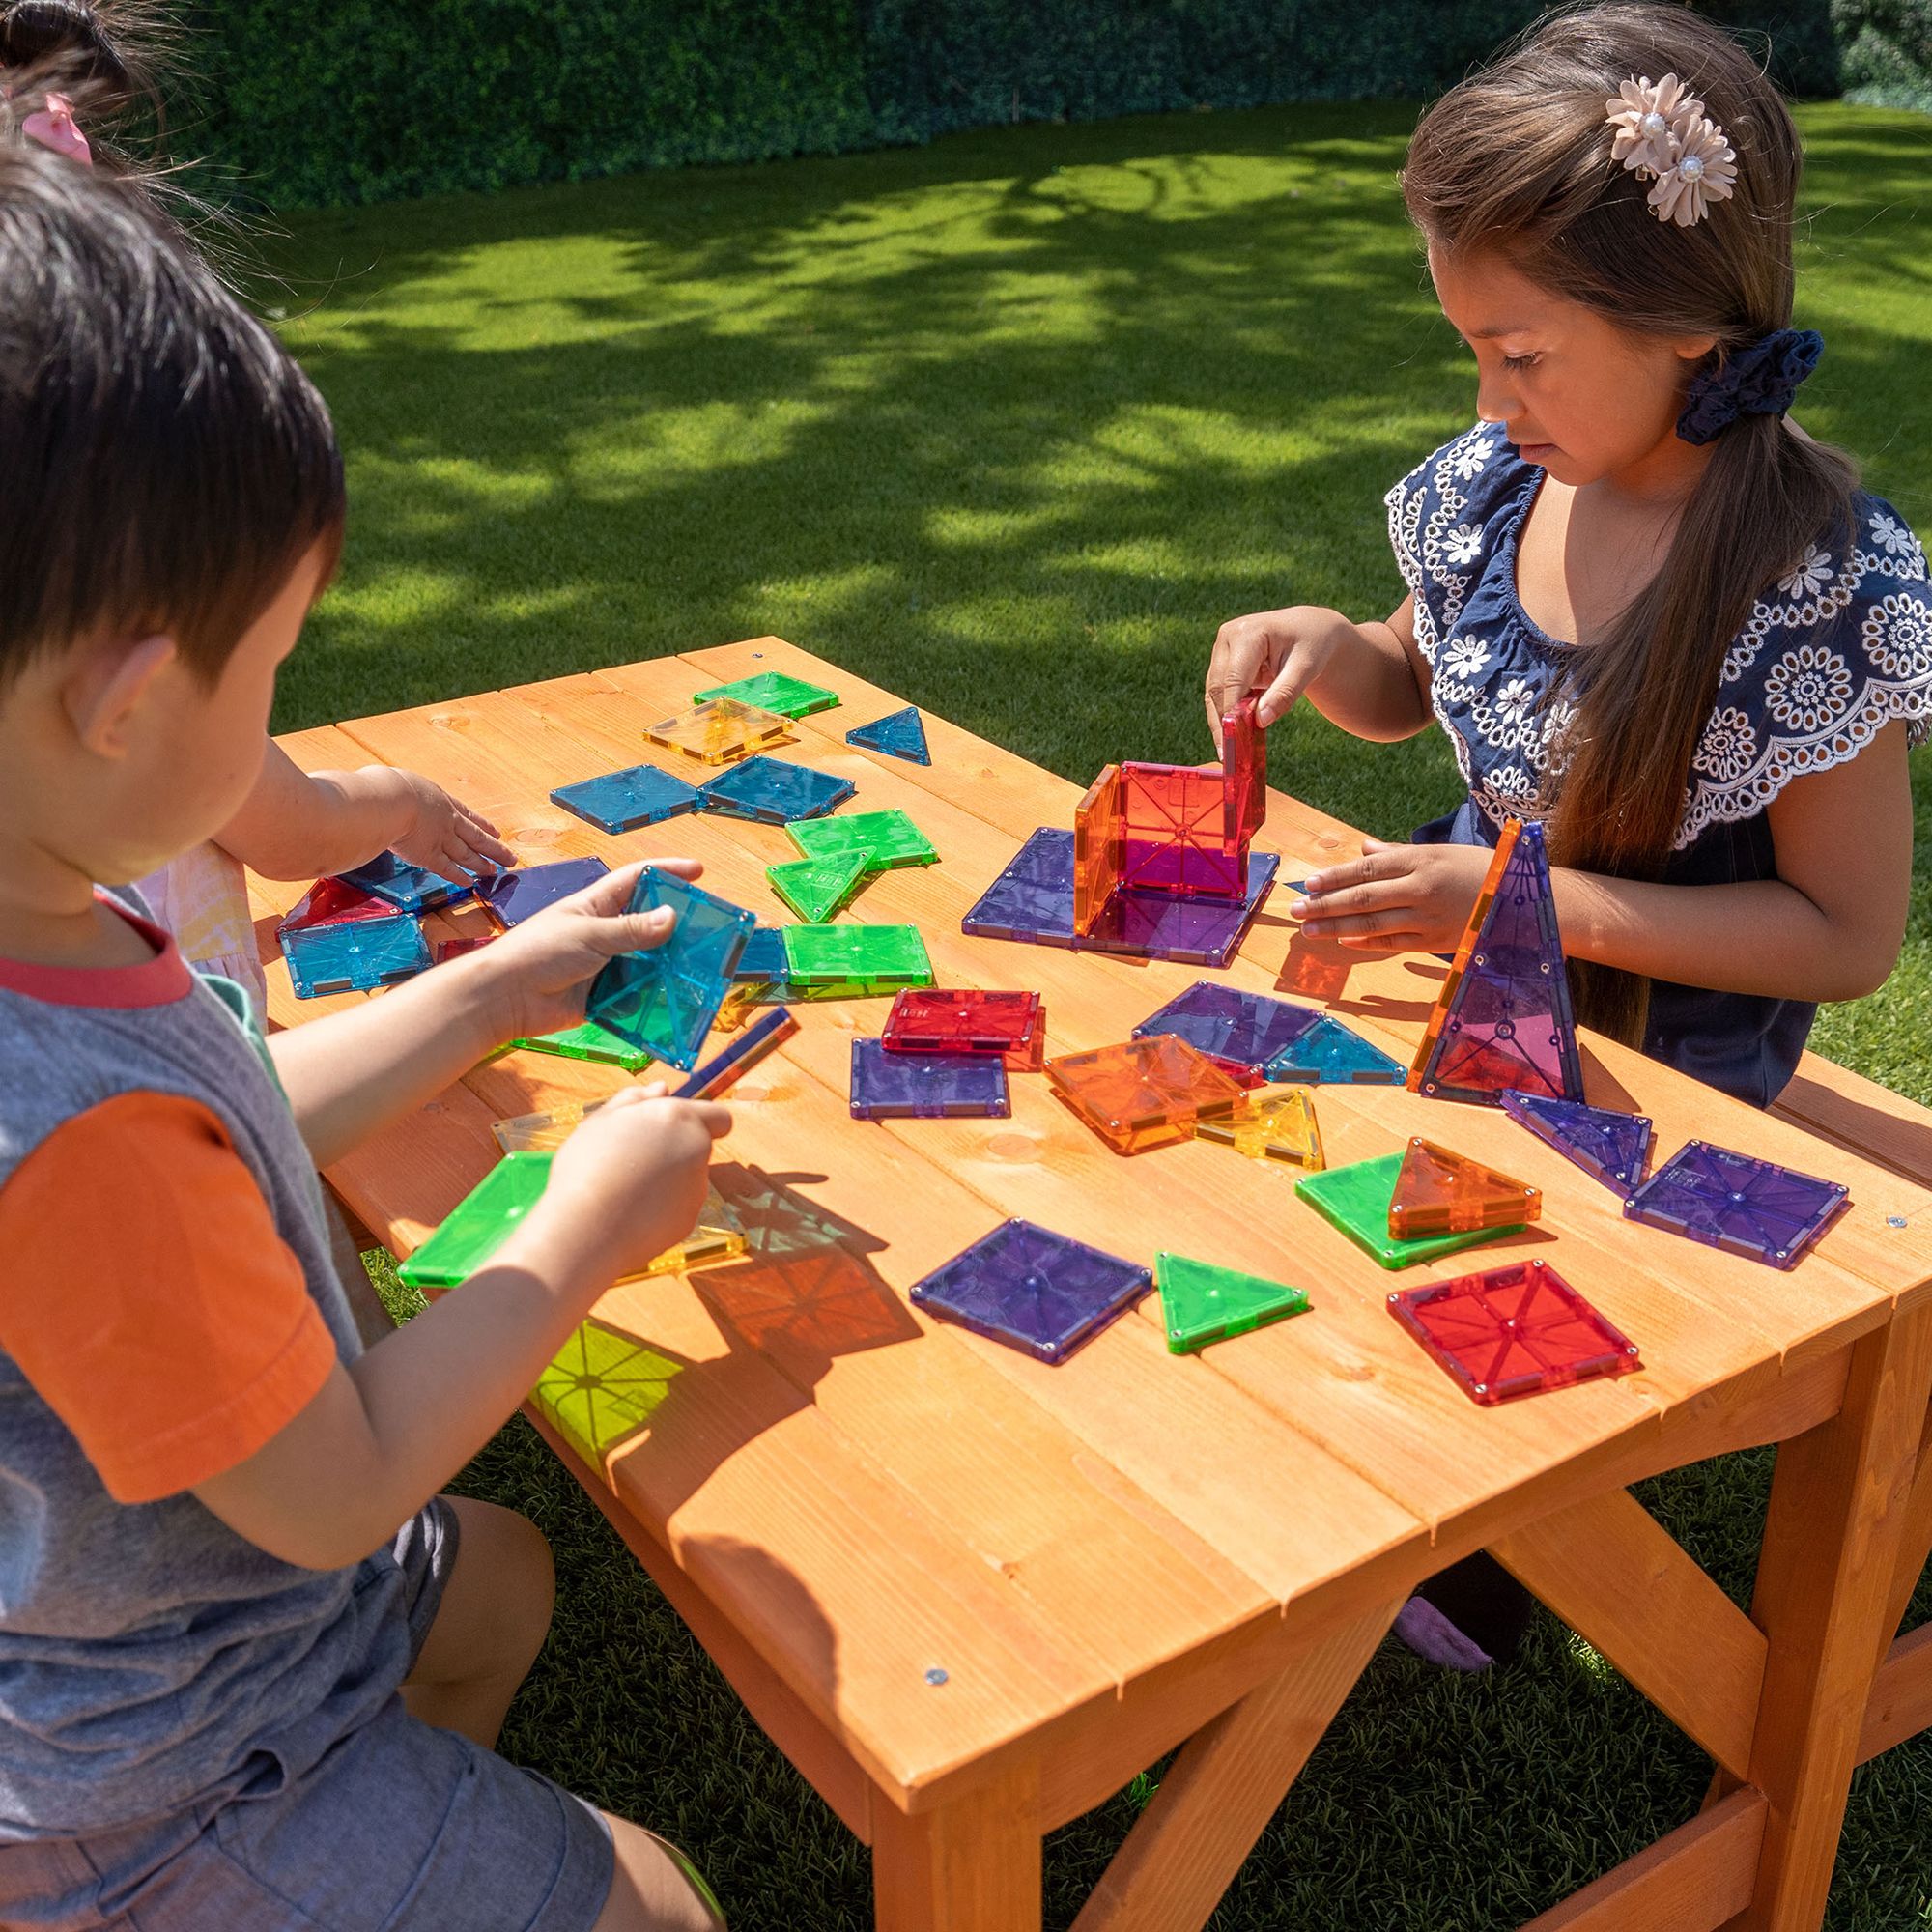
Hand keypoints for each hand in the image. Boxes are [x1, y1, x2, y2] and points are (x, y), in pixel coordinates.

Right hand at [380, 768, 515, 881]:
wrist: (391, 800)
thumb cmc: (391, 787)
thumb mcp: (404, 783)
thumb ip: (405, 791)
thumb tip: (392, 789)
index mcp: (442, 801)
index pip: (468, 815)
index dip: (484, 825)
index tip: (496, 833)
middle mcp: (448, 822)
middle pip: (477, 838)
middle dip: (495, 849)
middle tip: (510, 858)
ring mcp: (441, 840)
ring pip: (467, 855)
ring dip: (481, 865)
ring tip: (494, 872)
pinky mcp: (429, 856)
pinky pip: (448, 869)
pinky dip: (459, 877)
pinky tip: (469, 883)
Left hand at [466, 858, 703, 1044]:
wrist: (505, 998)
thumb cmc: (537, 953)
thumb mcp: (589, 934)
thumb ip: (632, 929)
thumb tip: (673, 916)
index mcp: (596, 905)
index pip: (637, 879)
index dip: (667, 871)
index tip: (698, 871)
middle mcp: (604, 932)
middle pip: (649, 921)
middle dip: (678, 924)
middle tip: (712, 928)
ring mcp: (605, 964)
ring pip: (647, 960)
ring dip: (669, 964)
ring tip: (701, 966)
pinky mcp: (603, 994)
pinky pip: (636, 994)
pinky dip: (653, 996)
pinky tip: (675, 998)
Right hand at [538, 1084, 732, 1285]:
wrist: (585, 1228)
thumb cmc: (587, 1167)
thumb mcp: (601, 1120)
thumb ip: (635, 1099)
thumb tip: (662, 1087)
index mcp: (678, 1117)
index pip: (719, 1117)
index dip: (703, 1121)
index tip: (676, 1130)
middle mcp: (697, 1149)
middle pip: (699, 1146)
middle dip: (676, 1149)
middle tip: (634, 1159)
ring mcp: (697, 1186)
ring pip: (688, 1177)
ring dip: (667, 1179)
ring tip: (625, 1189)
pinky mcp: (690, 1218)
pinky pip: (679, 1207)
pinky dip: (662, 1207)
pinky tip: (631, 1212)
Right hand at [1204, 606, 1356, 746]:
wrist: (1311, 629)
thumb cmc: (1313, 644)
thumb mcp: (1307, 668)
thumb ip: (1285, 693)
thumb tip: (1261, 720)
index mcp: (1248, 632)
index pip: (1233, 678)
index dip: (1231, 711)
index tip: (1233, 741)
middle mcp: (1228, 638)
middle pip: (1218, 687)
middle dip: (1223, 722)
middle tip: (1229, 754)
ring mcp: (1222, 650)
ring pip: (1214, 693)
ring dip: (1221, 722)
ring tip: (1228, 751)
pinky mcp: (1223, 663)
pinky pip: (1220, 693)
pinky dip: (1227, 715)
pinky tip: (1232, 737)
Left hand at [1293, 839, 1492, 952]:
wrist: (1525, 900)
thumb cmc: (1481, 870)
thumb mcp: (1442, 853)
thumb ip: (1399, 854)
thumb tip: (1364, 848)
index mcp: (1422, 860)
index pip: (1368, 868)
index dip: (1335, 877)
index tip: (1308, 883)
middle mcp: (1422, 887)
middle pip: (1363, 897)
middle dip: (1325, 904)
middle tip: (1294, 909)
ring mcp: (1428, 917)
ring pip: (1373, 923)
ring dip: (1336, 927)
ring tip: (1308, 929)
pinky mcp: (1436, 941)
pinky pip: (1394, 943)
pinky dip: (1366, 943)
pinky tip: (1343, 942)